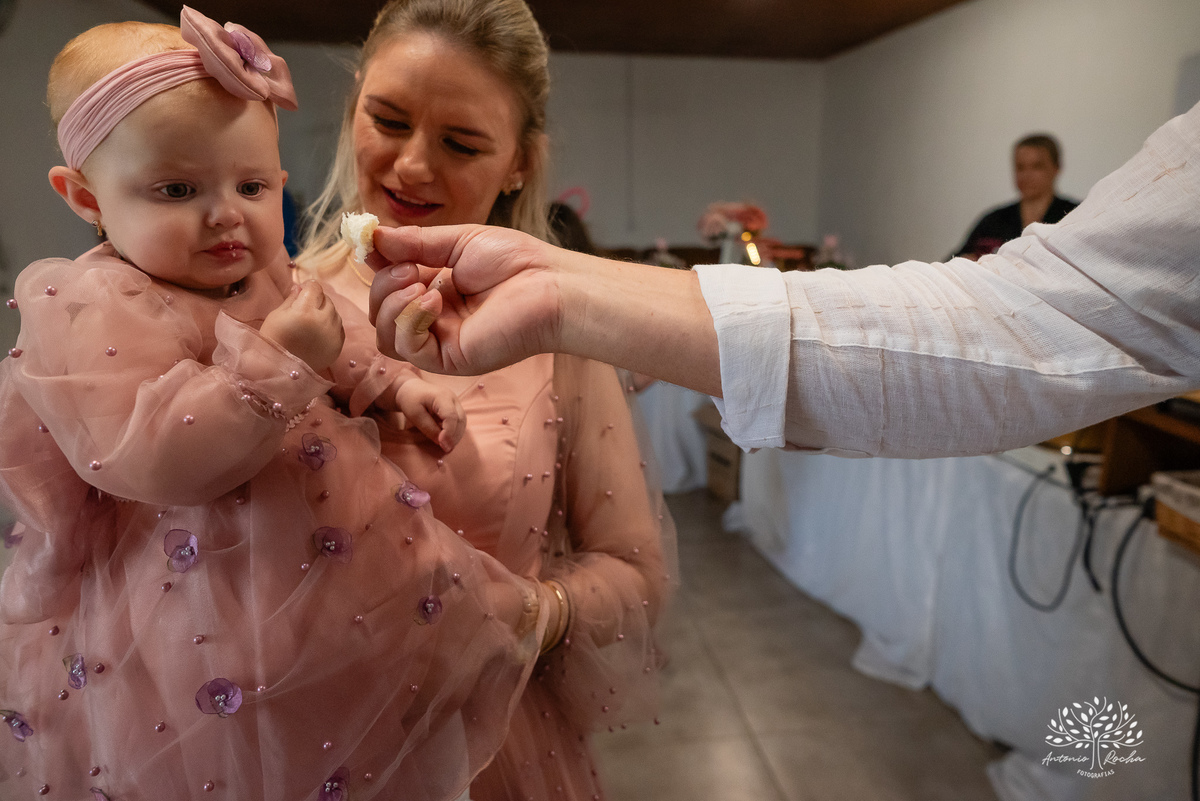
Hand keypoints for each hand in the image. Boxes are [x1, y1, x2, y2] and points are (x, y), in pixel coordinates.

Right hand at [261, 281, 344, 373]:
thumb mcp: (277, 315)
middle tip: (305, 309)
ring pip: (335, 313)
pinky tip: (318, 332)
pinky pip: (339, 328)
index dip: (308, 287)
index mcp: (305, 310)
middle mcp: (323, 320)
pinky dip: (331, 327)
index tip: (302, 292)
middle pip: (327, 300)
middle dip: (317, 300)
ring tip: (311, 322)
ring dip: (325, 313)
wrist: (281, 369)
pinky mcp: (338, 346)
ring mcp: (333, 334)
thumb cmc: (274, 340)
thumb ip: (292, 298)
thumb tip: (301, 287)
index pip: (315, 287)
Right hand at [366, 225, 560, 374]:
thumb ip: (415, 243)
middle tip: (409, 268)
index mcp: (436, 291)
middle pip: (380, 313)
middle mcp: (435, 320)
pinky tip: (434, 299)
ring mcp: (441, 342)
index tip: (371, 244)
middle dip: (383, 286)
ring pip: (386, 336)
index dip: (376, 267)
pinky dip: (410, 320)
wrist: (551, 286)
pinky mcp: (449, 359)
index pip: (388, 287)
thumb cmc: (516, 262)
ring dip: (391, 304)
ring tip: (420, 282)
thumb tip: (372, 238)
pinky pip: (408, 348)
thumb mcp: (457, 243)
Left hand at [394, 378, 465, 451]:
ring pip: (462, 421)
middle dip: (455, 436)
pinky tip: (447, 439)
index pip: (451, 416)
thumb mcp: (414, 415)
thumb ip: (428, 428)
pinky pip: (459, 421)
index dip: (449, 433)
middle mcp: (453, 398)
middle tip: (446, 449)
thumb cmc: (410, 400)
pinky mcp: (454, 407)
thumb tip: (441, 442)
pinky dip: (455, 431)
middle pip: (460, 419)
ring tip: (447, 446)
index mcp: (442, 396)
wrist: (410, 388)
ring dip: (456, 435)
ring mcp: (455, 402)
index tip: (443, 446)